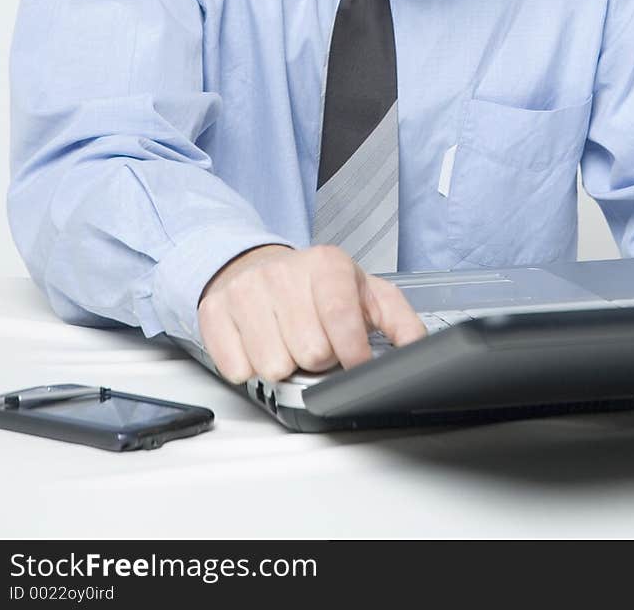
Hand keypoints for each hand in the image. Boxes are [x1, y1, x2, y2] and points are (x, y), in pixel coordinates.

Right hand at [197, 243, 426, 382]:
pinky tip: (259, 344)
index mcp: (327, 264)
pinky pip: (236, 368)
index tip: (356, 365)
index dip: (352, 354)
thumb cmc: (318, 288)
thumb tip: (419, 350)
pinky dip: (250, 367)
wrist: (259, 267)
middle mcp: (284, 272)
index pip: (341, 319)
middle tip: (316, 343)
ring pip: (273, 366)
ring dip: (285, 365)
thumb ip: (401, 322)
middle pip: (310, 352)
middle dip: (318, 359)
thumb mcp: (368, 294)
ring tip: (288, 343)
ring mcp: (246, 290)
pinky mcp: (215, 311)